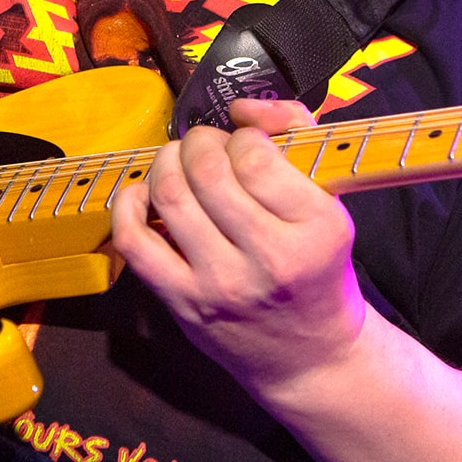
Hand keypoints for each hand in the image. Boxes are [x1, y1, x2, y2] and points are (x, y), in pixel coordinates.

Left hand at [110, 98, 366, 396]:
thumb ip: (297, 135)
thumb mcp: (332, 201)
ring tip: (180, 162)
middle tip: (207, 146)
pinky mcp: (184, 303)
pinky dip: (129, 204)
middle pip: (208, 170)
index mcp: (318, 228)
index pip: (256, 155)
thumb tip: (244, 106)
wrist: (311, 355)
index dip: (243, 135)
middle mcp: (271, 258)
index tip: (247, 143)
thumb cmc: (319, 268)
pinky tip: (145, 193)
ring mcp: (222, 284)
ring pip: (170, 196)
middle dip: (200, 141)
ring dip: (167, 162)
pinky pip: (135, 241)